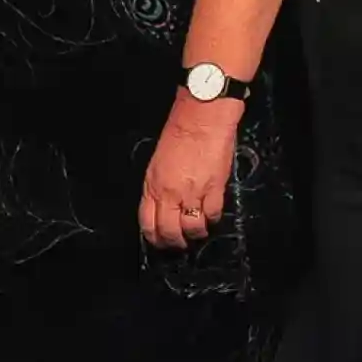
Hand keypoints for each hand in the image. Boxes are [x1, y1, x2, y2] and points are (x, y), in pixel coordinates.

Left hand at [139, 92, 239, 249]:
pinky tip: (211, 215)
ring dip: (196, 234)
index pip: (147, 222)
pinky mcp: (214, 189)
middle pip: (170, 232)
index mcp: (152, 184)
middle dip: (175, 243)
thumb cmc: (178, 133)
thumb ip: (158, 186)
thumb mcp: (158, 161)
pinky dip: (212, 219)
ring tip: (198, 231)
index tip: (160, 242)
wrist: (201, 117)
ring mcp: (192, 193)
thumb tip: (164, 207)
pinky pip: (213, 215)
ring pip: (193, 229)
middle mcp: (169, 193)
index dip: (154, 238)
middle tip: (181, 244)